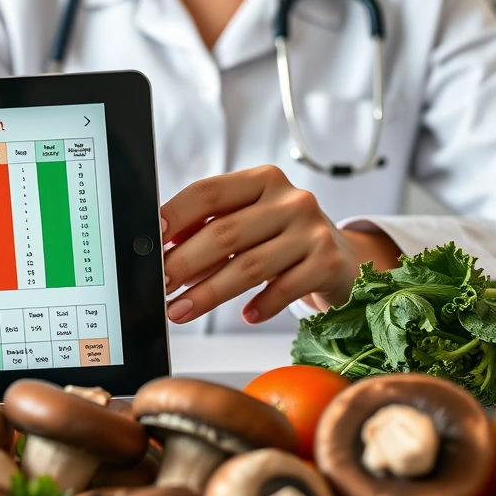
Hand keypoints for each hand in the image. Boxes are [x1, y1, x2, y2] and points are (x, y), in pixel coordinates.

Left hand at [160, 166, 400, 324]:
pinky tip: (246, 316)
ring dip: (209, 293)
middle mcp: (290, 200)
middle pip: (225, 232)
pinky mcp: (328, 263)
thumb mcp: (249, 225)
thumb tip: (163, 248)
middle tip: (160, 285)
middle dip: (185, 262)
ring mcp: (312, 230)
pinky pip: (285, 288)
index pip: (210, 192)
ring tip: (181, 310)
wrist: (344, 261)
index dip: (176, 214)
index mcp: (262, 180)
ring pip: (249, 265)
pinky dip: (262, 304)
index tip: (151, 238)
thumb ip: (209, 230)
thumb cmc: (283, 242)